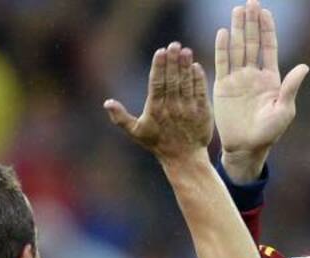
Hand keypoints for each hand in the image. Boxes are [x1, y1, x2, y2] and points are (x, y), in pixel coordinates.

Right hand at [104, 42, 212, 161]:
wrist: (184, 159)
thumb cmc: (158, 143)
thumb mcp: (137, 133)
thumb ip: (121, 118)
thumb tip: (106, 103)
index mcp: (156, 110)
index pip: (157, 84)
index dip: (159, 67)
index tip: (160, 51)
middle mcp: (172, 108)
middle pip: (172, 80)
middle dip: (173, 61)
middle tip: (174, 45)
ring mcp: (188, 110)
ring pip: (186, 84)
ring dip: (186, 66)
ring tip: (185, 51)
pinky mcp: (202, 112)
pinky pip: (200, 92)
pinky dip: (199, 79)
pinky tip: (196, 66)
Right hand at [214, 0, 308, 181]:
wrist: (246, 148)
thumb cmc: (269, 133)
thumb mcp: (284, 111)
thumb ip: (291, 88)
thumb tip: (304, 67)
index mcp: (271, 78)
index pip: (268, 47)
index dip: (267, 29)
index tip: (265, 11)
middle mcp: (253, 74)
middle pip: (252, 42)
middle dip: (252, 22)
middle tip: (250, 2)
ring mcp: (237, 79)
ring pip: (237, 48)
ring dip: (237, 29)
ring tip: (237, 11)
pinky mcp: (222, 87)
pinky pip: (222, 63)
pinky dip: (222, 48)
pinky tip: (223, 33)